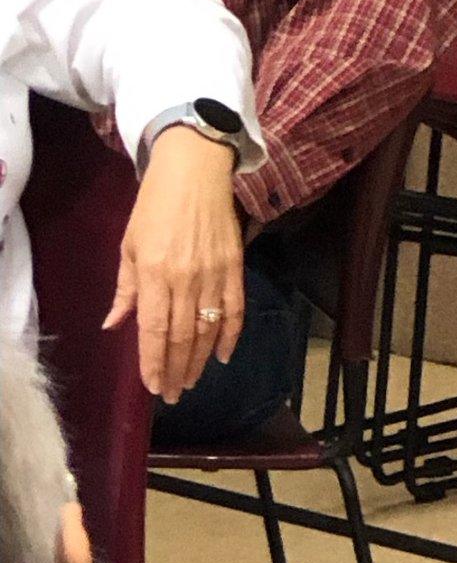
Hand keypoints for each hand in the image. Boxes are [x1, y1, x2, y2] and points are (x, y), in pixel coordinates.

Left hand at [105, 125, 244, 398]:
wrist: (196, 168)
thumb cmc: (154, 205)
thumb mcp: (129, 246)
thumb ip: (125, 290)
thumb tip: (114, 326)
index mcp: (154, 274)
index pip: (154, 331)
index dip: (154, 363)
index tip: (154, 387)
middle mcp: (186, 277)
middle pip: (183, 335)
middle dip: (178, 369)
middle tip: (174, 395)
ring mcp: (214, 271)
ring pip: (209, 326)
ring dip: (200, 359)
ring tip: (192, 381)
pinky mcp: (235, 263)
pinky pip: (236, 306)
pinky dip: (232, 333)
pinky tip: (225, 355)